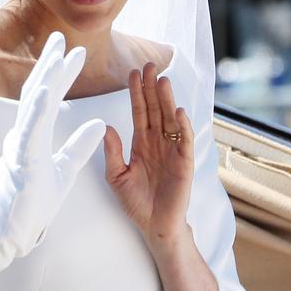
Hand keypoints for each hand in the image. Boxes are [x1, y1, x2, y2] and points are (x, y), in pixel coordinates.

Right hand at [0, 32, 105, 279]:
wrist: (14, 230)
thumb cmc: (33, 202)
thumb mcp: (65, 170)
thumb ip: (80, 146)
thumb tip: (101, 124)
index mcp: (35, 135)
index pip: (49, 98)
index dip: (60, 74)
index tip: (75, 52)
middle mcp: (25, 135)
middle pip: (37, 92)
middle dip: (49, 64)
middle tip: (59, 37)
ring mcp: (21, 146)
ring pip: (32, 106)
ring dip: (44, 79)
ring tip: (56, 55)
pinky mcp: (22, 161)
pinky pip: (30, 131)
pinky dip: (37, 109)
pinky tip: (45, 91)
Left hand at [103, 63, 194, 241]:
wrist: (154, 226)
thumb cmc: (136, 202)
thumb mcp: (116, 176)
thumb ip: (112, 153)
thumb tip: (106, 127)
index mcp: (141, 143)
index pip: (139, 111)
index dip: (136, 92)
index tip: (132, 72)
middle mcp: (157, 142)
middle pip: (155, 109)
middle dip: (152, 88)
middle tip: (149, 64)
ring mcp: (172, 151)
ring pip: (170, 120)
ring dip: (167, 100)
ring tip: (163, 80)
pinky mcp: (184, 163)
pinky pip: (184, 141)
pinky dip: (182, 126)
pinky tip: (178, 111)